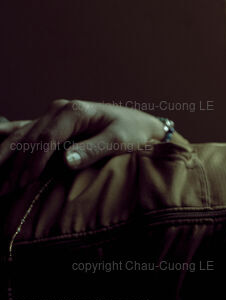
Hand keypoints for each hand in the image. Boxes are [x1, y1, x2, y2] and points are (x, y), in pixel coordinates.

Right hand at [0, 99, 167, 193]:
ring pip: (22, 136)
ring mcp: (51, 115)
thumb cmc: (133, 131)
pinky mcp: (51, 123)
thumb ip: (94, 150)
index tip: (26, 181)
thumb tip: (66, 161)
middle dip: (15, 164)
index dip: (34, 160)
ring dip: (7, 158)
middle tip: (5, 189)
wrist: (139, 123)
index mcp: (73, 111)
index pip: (46, 137)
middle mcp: (58, 110)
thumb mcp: (120, 141)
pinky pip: (24, 133)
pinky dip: (8, 144)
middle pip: (28, 137)